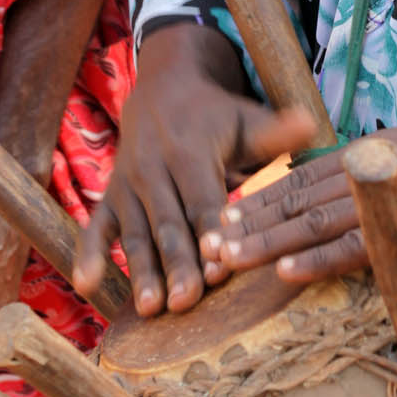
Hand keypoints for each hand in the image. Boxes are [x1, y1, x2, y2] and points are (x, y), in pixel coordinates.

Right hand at [74, 22, 315, 315]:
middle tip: (188, 301)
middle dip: (178, 263)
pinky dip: (88, 254)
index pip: (203, 199)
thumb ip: (276, 131)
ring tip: (150, 308)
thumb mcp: (247, 118)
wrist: (163, 89)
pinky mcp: (111, 195)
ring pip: (136, 233)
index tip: (220, 266)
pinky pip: (96, 226)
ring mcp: (128, 184)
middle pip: (168, 223)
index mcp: (190, 151)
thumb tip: (310, 123)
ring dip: (141, 271)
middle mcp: (154, 168)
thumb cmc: (217, 116)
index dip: (210, 232)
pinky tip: (85, 285)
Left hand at [211, 121, 396, 287]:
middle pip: (297, 196)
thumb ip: (383, 167)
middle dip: (250, 221)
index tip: (227, 215)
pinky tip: (286, 272)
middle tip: (208, 243)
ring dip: (267, 242)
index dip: (262, 196)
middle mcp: (371, 166)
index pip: (302, 174)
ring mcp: (389, 197)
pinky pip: (356, 245)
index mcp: (372, 149)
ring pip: (314, 221)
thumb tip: (354, 185)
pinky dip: (317, 259)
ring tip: (228, 260)